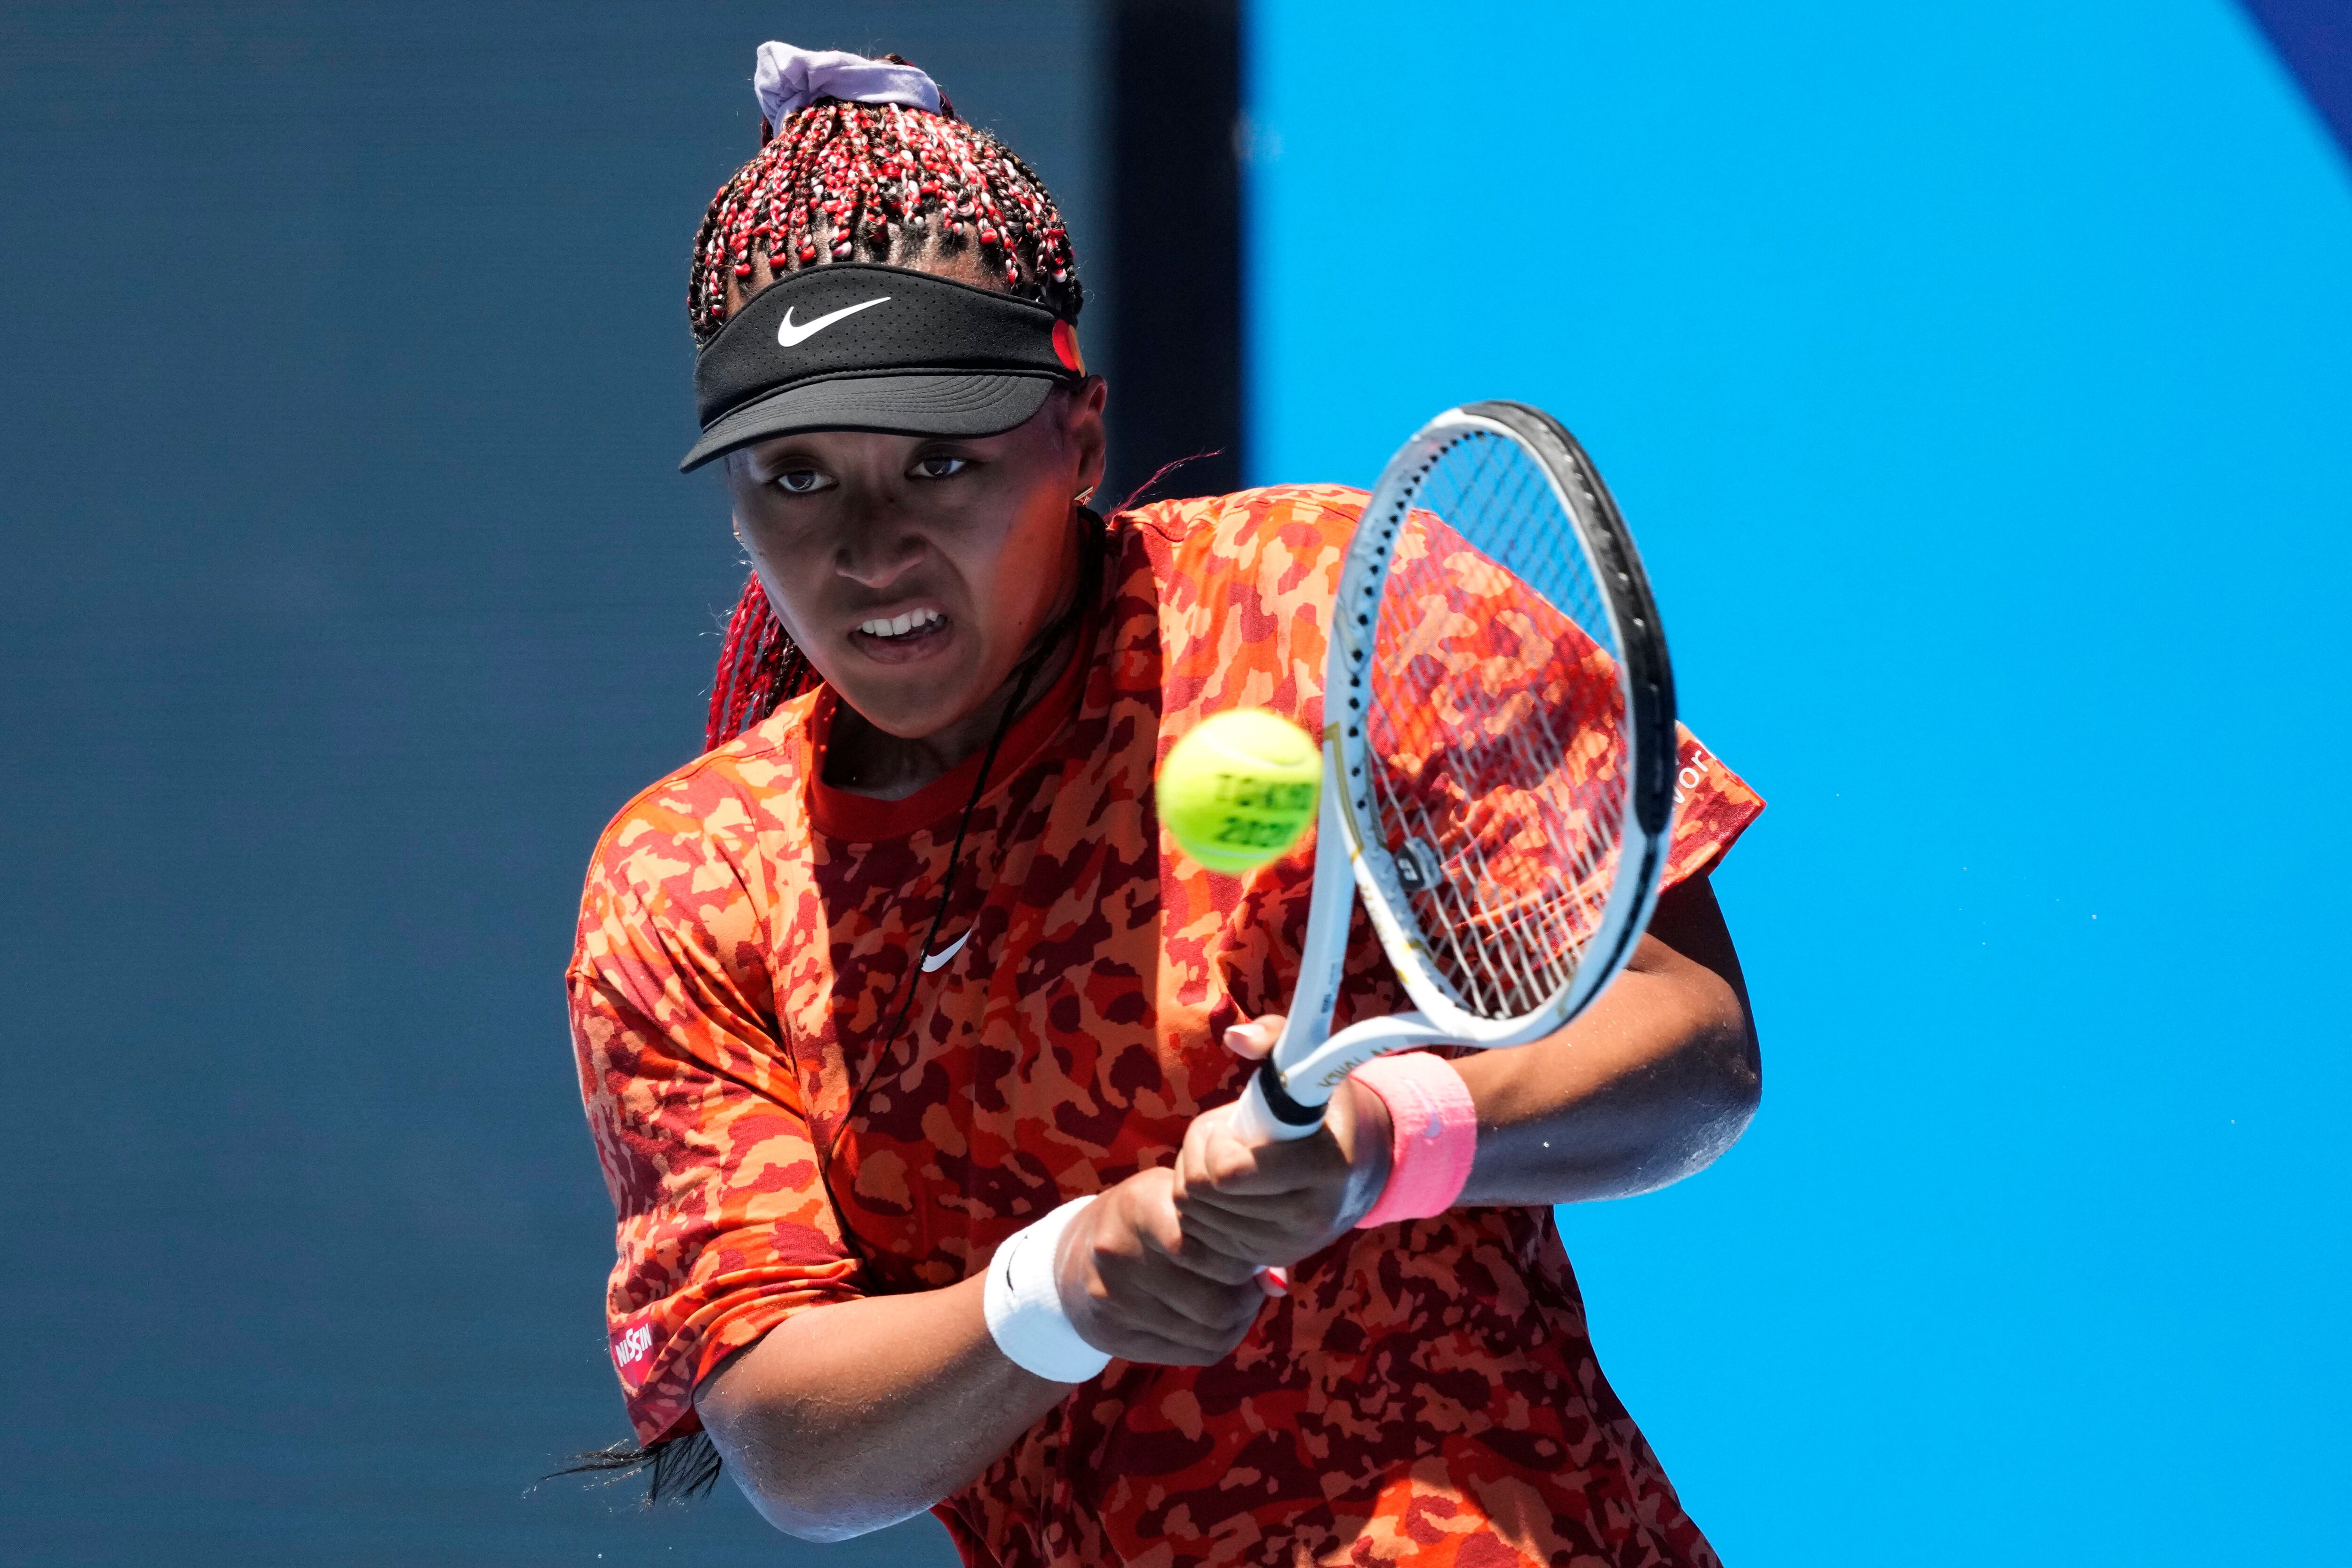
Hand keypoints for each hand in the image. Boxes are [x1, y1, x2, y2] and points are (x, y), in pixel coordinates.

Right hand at [1055, 1167, 1272, 1365]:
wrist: (1075, 1257)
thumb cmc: (1149, 1221)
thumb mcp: (1181, 1202)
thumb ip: (1229, 1230)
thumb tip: (1277, 1284)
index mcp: (1139, 1206)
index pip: (1208, 1250)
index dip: (1243, 1261)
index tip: (1250, 1257)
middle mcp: (1118, 1252)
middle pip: (1215, 1304)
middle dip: (1245, 1300)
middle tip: (1249, 1287)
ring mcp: (1112, 1299)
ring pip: (1208, 1334)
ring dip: (1235, 1323)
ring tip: (1233, 1302)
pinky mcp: (1112, 1336)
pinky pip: (1190, 1354)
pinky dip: (1214, 1341)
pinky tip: (1211, 1322)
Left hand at [1170, 1015, 1394, 1270]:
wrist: (1365, 1166)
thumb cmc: (1328, 1108)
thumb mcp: (1312, 1065)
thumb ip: (1274, 1039)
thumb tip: (1234, 1036)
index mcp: (1324, 1166)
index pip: (1230, 1173)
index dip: (1213, 1143)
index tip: (1231, 1124)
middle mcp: (1309, 1217)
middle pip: (1203, 1194)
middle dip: (1198, 1158)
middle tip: (1223, 1139)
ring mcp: (1289, 1245)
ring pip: (1195, 1217)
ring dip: (1195, 1182)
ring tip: (1228, 1162)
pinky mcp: (1271, 1259)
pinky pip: (1200, 1241)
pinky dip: (1199, 1212)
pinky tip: (1224, 1192)